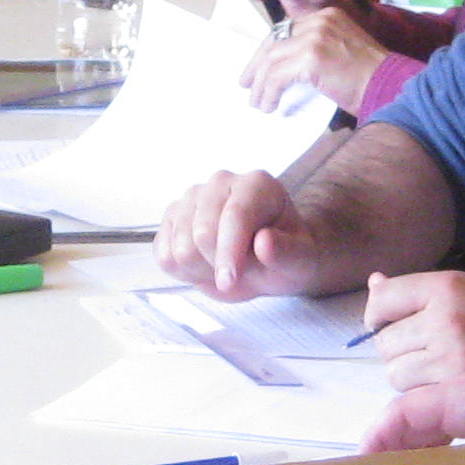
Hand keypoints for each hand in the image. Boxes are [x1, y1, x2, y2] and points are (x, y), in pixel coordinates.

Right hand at [156, 170, 326, 297]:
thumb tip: (264, 243)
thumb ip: (287, 253)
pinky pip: (163, 255)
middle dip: (218, 265)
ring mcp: (192, 198)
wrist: (268, 261)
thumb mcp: (301, 261)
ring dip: (202, 270)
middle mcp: (221, 183)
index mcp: (257, 185)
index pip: (235, 215)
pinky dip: (183, 271)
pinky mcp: (172, 217)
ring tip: (223, 267)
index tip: (230, 281)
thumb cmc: (285, 256)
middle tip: (238, 274)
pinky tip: (204, 266)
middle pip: (201, 233)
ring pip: (179, 248)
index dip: (229, 252)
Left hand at [242, 4, 388, 113]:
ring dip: (260, 85)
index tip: (256, 73)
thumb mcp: (341, 54)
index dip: (267, 52)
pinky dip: (268, 93)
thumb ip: (315, 53)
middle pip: (274, 40)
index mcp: (327, 16)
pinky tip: (269, 106)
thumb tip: (286, 72)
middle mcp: (320, 20)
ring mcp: (315, 37)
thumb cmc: (370, 80)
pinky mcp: (312, 57)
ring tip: (258, 104)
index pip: (286, 29)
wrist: (391, 87)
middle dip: (256, 67)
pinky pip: (277, 76)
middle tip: (247, 87)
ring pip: (271, 60)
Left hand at [354, 272, 464, 391]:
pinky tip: (455, 392)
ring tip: (446, 374)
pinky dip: (428, 398)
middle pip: (385, 342)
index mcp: (449, 286)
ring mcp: (452, 356)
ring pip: (396, 374)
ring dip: (412, 377)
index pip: (383, 299)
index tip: (390, 324)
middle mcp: (445, 317)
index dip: (380, 315)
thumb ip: (426, 294)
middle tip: (429, 354)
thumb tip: (374, 282)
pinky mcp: (462, 389)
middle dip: (400, 350)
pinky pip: (418, 398)